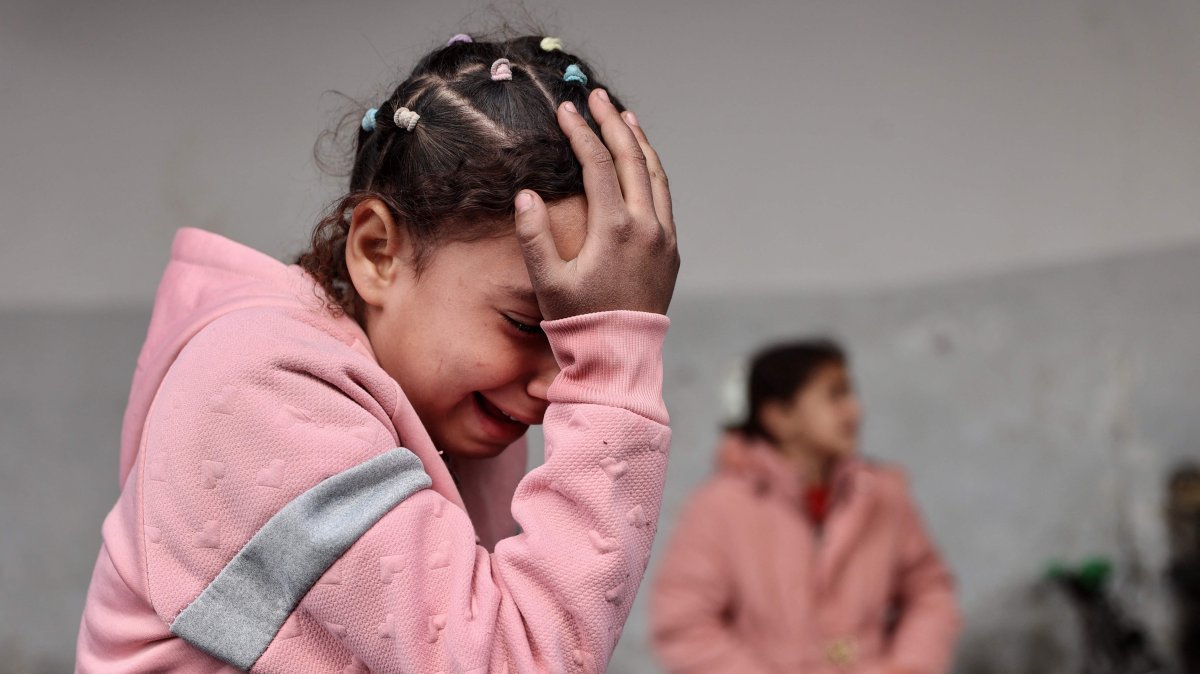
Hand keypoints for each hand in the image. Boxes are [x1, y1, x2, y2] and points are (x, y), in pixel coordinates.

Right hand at [514, 88, 679, 318]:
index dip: (580, 133)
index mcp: (616, 229)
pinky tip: (641, 160)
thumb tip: (526, 195)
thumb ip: (534, 236)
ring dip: (638, 141)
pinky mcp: (671, 250)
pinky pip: (663, 196)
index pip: (599, 165)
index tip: (566, 109)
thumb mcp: (548, 282)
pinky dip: (651, 169)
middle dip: (613, 123)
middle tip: (596, 96)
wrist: (620, 356)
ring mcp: (664, 237)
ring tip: (623, 116)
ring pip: (655, 174)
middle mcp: (647, 227)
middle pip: (633, 158)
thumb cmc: (579, 321)